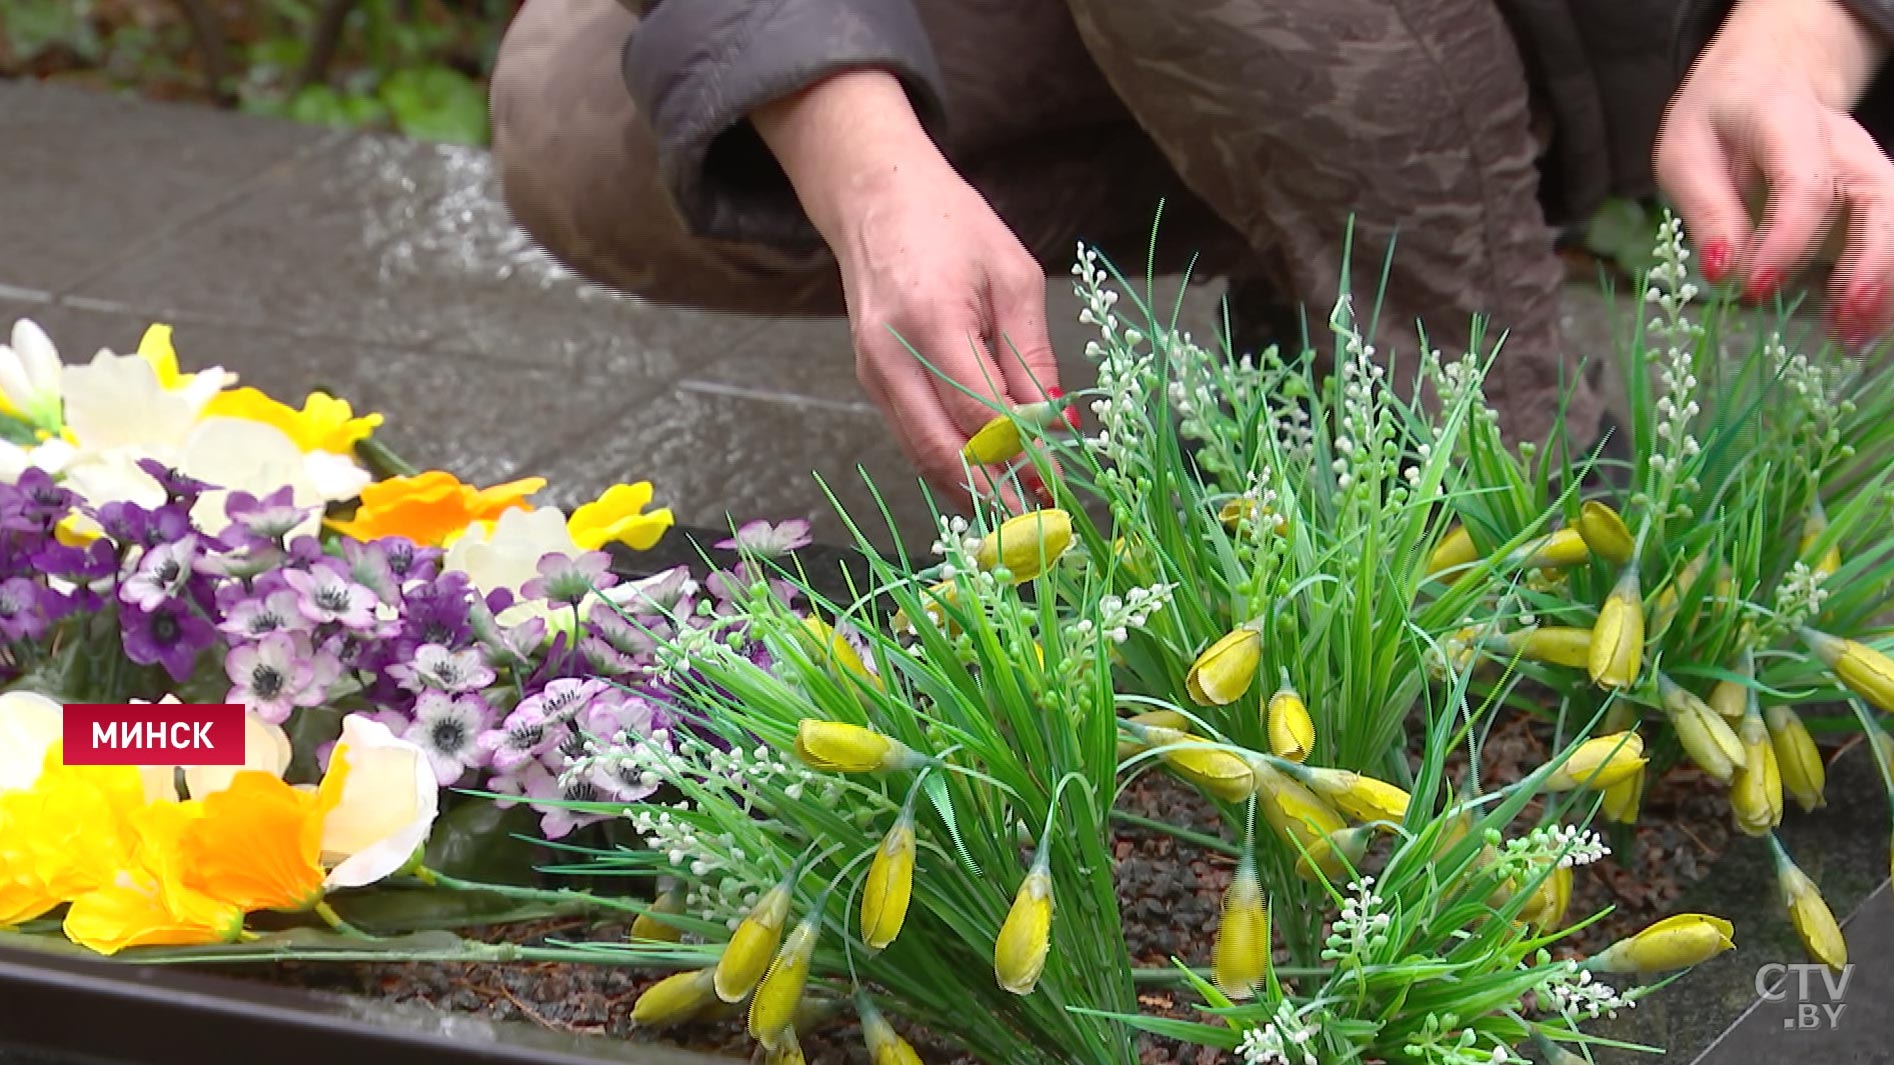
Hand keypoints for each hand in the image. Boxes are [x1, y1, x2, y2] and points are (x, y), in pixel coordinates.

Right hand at [750, 71, 1061, 510]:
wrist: (875, 197)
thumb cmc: (953, 225)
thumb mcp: (1013, 277)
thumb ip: (1032, 355)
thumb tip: (1056, 426)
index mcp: (932, 320)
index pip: (980, 415)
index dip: (1021, 459)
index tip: (1060, 486)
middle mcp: (891, 357)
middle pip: (941, 451)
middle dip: (992, 496)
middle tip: (1037, 525)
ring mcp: (872, 373)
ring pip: (922, 455)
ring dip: (971, 490)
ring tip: (1020, 515)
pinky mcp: (870, 381)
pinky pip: (912, 436)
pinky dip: (950, 464)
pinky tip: (987, 479)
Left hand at [1654, 0, 1893, 343]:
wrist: (1760, 86)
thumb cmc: (1716, 125)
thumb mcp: (1684, 155)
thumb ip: (1706, 209)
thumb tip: (1722, 270)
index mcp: (1789, 119)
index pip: (1804, 183)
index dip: (1786, 241)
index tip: (1754, 287)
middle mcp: (1845, 145)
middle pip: (1883, 199)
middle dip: (1873, 263)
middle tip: (1843, 318)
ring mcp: (1867, 173)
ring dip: (1884, 286)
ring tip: (1848, 338)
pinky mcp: (1873, 204)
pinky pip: (1890, 244)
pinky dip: (1880, 291)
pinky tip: (1853, 330)